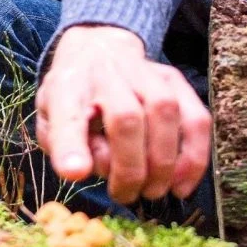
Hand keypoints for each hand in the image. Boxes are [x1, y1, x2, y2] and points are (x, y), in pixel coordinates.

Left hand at [36, 25, 210, 203]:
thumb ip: (61, 144)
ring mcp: (145, 72)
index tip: (76, 173)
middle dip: (130, 168)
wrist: (98, 52)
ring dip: (163, 163)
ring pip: (165, 113)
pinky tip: (180, 184)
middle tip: (125, 195)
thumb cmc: (74, 97)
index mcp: (68, 85)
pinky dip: (193, 157)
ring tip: (152, 191)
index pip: (67, 112)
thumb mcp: (51, 119)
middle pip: (126, 117)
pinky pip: (196, 118)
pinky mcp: (174, 79)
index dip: (71, 145)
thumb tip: (79, 170)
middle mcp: (107, 72)